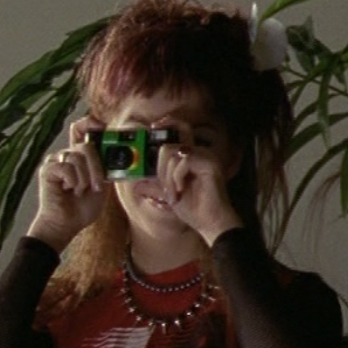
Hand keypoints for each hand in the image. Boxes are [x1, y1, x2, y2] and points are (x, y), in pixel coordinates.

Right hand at [27, 116, 108, 251]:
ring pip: (78, 157)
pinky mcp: (48, 169)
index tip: (100, 125)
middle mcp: (67, 156)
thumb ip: (105, 169)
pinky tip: (68, 190)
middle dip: (96, 168)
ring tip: (78, 192)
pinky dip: (73, 181)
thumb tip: (117, 154)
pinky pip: (67, 167)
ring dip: (84, 179)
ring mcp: (56, 161)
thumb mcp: (101, 187)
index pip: (81, 130)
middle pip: (86, 146)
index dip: (90, 123)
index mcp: (80, 158)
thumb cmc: (81, 209)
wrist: (65, 225)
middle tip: (96, 186)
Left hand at [154, 122, 241, 244]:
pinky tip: (181, 189)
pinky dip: (176, 177)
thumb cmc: (194, 209)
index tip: (152, 127)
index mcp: (192, 156)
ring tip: (175, 192)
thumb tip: (137, 184)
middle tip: (168, 188)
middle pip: (168, 143)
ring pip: (172, 152)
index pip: (179, 128)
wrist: (209, 223)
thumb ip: (156, 185)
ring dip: (167, 176)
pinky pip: (183, 161)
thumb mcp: (169, 194)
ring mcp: (206, 156)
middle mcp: (200, 152)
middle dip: (160, 168)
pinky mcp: (210, 163)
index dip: (166, 124)